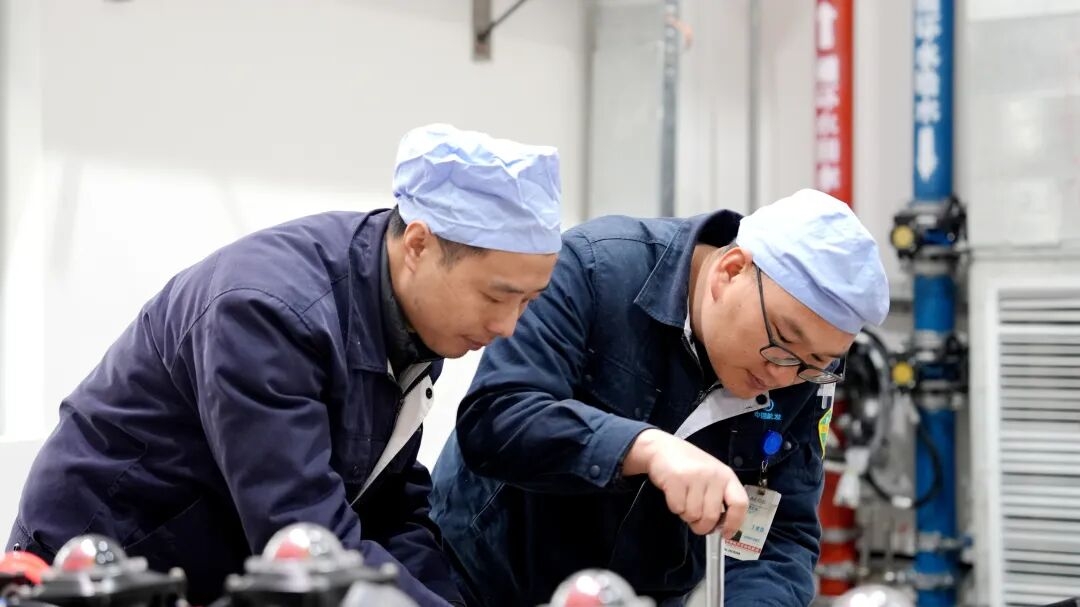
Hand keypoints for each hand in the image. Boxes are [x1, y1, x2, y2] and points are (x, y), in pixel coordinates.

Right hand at [623, 429, 747, 536]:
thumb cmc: (689, 466)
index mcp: (727, 476)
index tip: (726, 534)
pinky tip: (674, 494)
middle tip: (695, 520)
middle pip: (712, 516)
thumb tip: (719, 527)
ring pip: (693, 515)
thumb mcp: (711, 477)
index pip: (740, 503)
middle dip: (701, 525)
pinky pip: (677, 508)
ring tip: (683, 499)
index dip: (734, 523)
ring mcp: (695, 476)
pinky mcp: (676, 479)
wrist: (662, 448)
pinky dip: (674, 507)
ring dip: (686, 514)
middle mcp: (714, 475)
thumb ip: (718, 498)